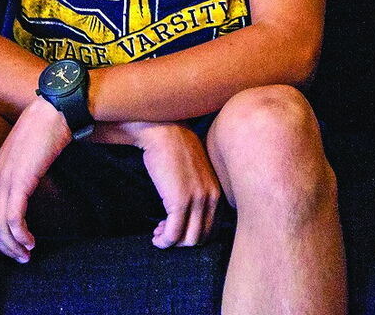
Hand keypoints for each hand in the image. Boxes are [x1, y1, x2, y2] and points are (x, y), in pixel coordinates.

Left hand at [0, 96, 70, 261]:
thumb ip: (21, 171)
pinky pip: (14, 217)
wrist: (54, 109)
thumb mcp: (27, 153)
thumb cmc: (45, 128)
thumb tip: (27, 189)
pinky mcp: (20, 181)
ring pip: (0, 225)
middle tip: (21, 257)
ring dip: (14, 245)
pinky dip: (21, 234)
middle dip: (4, 246)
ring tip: (28, 254)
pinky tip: (31, 240)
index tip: (14, 244)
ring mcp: (5, 180)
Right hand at [124, 121, 221, 247]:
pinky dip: (164, 241)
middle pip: (202, 237)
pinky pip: (173, 234)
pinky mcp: (180, 201)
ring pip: (189, 240)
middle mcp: (213, 197)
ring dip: (172, 243)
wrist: (164, 131)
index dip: (194, 235)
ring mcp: (198, 200)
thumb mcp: (197, 171)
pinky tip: (155, 236)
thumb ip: (200, 190)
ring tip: (159, 235)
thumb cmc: (176, 149)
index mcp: (219, 191)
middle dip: (183, 242)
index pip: (214, 228)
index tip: (178, 230)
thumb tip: (190, 214)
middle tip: (165, 234)